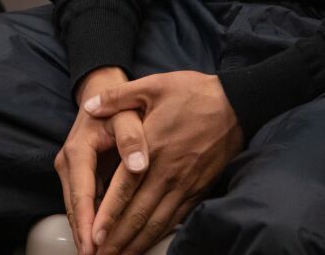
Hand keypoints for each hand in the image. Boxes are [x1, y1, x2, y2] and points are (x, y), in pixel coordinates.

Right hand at [55, 67, 148, 254]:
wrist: (102, 92)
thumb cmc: (119, 105)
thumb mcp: (127, 114)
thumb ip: (132, 137)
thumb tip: (138, 165)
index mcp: (78, 150)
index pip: (82, 193)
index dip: (87, 221)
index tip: (93, 245)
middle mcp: (68, 163)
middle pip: (74, 207)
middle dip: (84, 236)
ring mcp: (71, 171)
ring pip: (77, 208)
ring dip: (86, 233)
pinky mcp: (79, 176)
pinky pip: (85, 203)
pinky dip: (92, 222)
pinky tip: (104, 240)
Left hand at [83, 72, 243, 254]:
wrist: (236, 104)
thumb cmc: (193, 93)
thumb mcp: (153, 85)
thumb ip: (118, 96)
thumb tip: (88, 106)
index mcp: (152, 147)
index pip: (126, 188)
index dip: (108, 213)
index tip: (94, 233)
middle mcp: (168, 172)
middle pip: (139, 214)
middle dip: (117, 239)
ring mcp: (185, 184)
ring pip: (157, 223)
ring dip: (136, 244)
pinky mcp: (198, 190)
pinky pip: (176, 220)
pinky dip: (159, 236)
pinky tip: (146, 244)